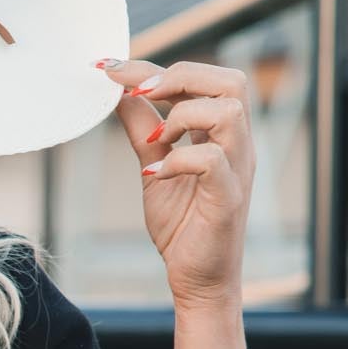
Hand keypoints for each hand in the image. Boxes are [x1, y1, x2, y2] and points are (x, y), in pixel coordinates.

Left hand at [98, 57, 254, 306]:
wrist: (197, 281)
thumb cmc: (182, 227)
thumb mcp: (152, 167)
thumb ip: (143, 130)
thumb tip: (121, 93)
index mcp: (222, 135)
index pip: (204, 80)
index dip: (157, 67)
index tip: (110, 67)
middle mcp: (237, 147)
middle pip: (232, 82)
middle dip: (181, 76)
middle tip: (140, 92)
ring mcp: (237, 171)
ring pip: (230, 111)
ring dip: (184, 114)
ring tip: (157, 139)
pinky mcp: (228, 199)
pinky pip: (212, 161)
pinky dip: (178, 159)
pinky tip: (154, 173)